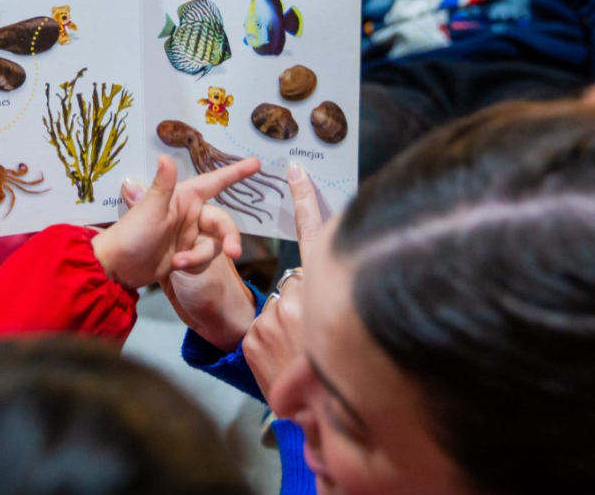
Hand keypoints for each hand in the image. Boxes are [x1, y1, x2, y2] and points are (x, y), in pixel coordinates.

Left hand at [91, 154, 259, 290]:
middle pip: (223, 222)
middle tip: (234, 252)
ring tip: (179, 263)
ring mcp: (190, 235)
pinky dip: (193, 264)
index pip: (215, 181)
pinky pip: (203, 258)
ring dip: (200, 256)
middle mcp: (191, 214)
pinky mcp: (187, 254)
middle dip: (230, 237)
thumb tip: (166, 156)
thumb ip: (162, 185)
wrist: (118, 267)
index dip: (236, 172)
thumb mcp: (149, 209)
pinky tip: (174, 268)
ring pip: (214, 244)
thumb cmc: (131, 234)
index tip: (257, 163)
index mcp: (184, 197)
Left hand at [243, 163, 324, 399]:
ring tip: (300, 364)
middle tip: (307, 337)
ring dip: (286, 335)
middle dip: (301, 308)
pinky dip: (270, 349)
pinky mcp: (254, 335)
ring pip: (276, 311)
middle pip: (296, 286)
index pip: (314, 236)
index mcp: (325, 291)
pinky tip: (283, 368)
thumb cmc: (337, 382)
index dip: (305, 202)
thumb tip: (320, 294)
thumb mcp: (339, 332)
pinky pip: (260, 332)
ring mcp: (276, 316)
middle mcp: (302, 298)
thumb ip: (331, 304)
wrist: (318, 423)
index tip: (294, 170)